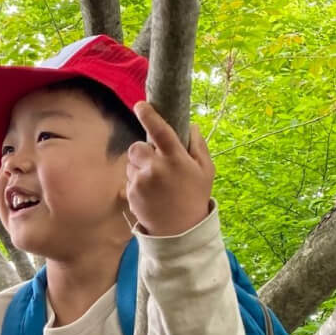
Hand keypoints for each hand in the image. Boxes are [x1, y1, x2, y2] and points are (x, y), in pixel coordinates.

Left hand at [124, 101, 214, 236]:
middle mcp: (155, 168)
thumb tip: (189, 125)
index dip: (149, 116)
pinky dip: (137, 181)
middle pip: (136, 146)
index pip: (159, 131)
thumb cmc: (195, 196)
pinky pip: (129, 178)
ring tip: (156, 181)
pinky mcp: (130, 192)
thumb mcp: (206, 170)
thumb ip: (197, 145)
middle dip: (143, 151)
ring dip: (140, 166)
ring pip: (131, 163)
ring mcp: (141, 181)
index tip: (140, 105)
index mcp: (175, 158)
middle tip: (156, 162)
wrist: (179, 229)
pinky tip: (150, 192)